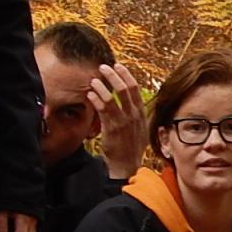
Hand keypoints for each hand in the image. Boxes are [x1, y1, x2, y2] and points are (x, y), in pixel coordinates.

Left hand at [88, 63, 145, 179]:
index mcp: (141, 113)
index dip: (126, 75)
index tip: (118, 66)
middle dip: (113, 75)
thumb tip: (132, 103)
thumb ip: (136, 115)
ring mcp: (123, 121)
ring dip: (102, 86)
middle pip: (125, 88)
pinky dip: (96, 99)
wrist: (127, 165)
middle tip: (103, 67)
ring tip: (93, 80)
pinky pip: (103, 110)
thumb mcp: (140, 129)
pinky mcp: (112, 128)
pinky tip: (90, 95)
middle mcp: (133, 115)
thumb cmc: (131, 147)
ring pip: (113, 97)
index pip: (135, 88)